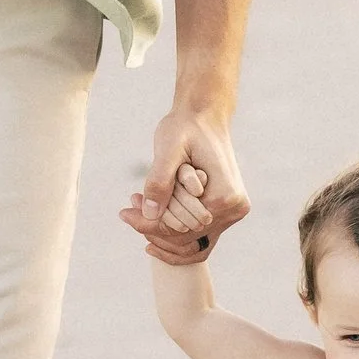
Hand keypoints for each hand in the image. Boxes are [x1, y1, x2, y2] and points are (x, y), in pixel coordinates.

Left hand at [123, 104, 248, 262]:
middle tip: (127, 211)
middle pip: (185, 239)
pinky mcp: (225, 211)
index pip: (180, 228)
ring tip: (137, 211)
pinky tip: (153, 225)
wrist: (204, 116)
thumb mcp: (168, 149)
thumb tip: (149, 214)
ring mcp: (232, 213)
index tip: (125, 213)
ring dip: (162, 233)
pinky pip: (199, 237)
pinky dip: (175, 235)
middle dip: (153, 227)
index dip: (149, 224)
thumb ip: (159, 181)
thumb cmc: (185, 127)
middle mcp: (234, 209)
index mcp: (224, 197)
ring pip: (191, 242)